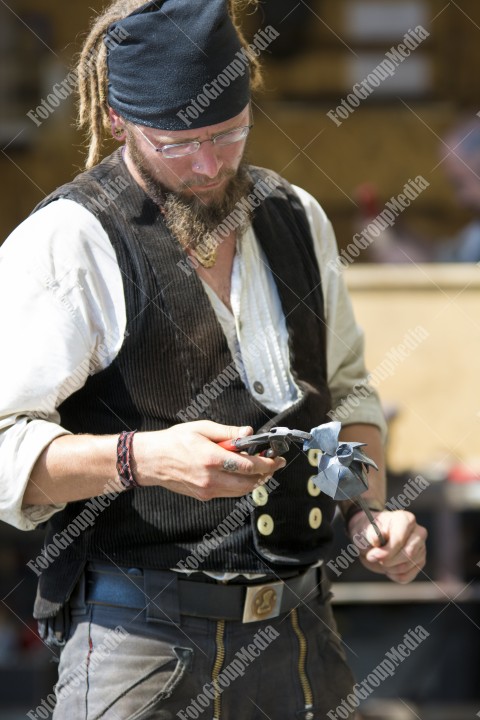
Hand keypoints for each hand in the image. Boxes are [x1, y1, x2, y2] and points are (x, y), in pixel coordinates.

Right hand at [133, 421, 285, 500]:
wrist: (151, 461)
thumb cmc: (174, 441)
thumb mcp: (201, 428)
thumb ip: (228, 432)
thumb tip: (248, 432)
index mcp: (211, 458)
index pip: (249, 466)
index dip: (267, 463)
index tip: (277, 458)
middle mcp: (211, 478)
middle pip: (249, 483)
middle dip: (266, 474)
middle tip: (273, 464)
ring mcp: (207, 490)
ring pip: (241, 491)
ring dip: (255, 482)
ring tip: (261, 469)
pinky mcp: (203, 496)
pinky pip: (229, 493)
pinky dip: (240, 485)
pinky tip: (241, 474)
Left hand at [347, 509, 426, 583]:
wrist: (372, 539)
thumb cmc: (370, 531)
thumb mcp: (366, 529)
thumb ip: (371, 533)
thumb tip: (375, 539)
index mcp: (406, 519)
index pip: (400, 539)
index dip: (386, 551)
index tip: (372, 555)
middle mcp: (418, 533)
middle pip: (408, 554)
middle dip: (388, 560)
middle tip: (372, 557)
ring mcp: (421, 548)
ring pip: (406, 566)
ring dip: (389, 568)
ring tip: (380, 560)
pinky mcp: (419, 562)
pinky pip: (407, 576)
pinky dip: (393, 575)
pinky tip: (388, 567)